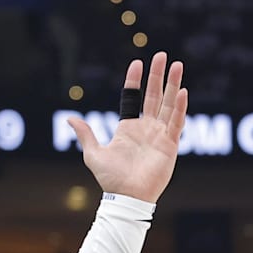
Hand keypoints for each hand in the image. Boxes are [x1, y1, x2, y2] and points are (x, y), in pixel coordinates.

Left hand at [68, 51, 187, 203]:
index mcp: (128, 128)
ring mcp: (159, 135)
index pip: (133, 98)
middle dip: (158, 76)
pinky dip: (180, 108)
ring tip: (177, 65)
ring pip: (168, 104)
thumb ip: (86, 134)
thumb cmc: (110, 178)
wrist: (126, 197)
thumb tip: (70, 119)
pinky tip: (182, 92)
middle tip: (162, 55)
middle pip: (154, 96)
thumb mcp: (93, 153)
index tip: (137, 63)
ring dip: (173, 85)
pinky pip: (176, 123)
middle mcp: (146, 128)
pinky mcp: (170, 145)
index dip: (135, 81)